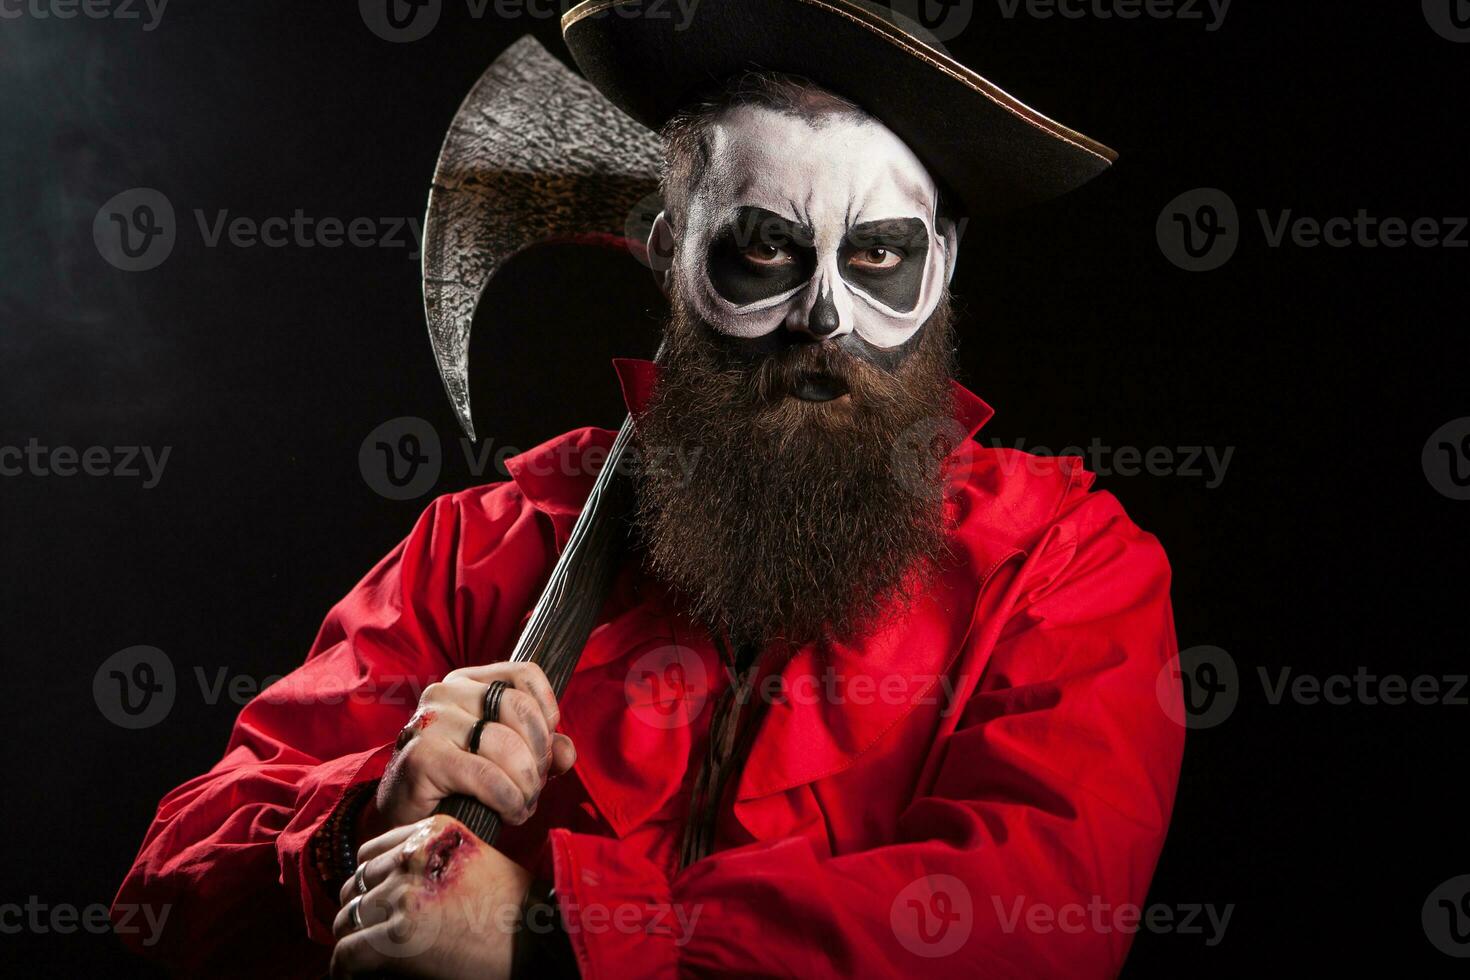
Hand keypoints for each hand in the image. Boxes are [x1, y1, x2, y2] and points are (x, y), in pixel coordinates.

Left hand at [331, 815, 531, 978]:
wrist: (537, 936)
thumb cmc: (514, 907)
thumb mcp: (473, 861)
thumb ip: (433, 861)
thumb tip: (391, 888)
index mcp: (433, 832)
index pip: (372, 853)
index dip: (369, 882)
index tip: (373, 903)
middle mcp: (414, 856)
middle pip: (357, 884)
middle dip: (359, 911)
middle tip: (367, 934)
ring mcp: (404, 894)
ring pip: (348, 917)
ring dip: (353, 937)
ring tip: (360, 958)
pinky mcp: (398, 935)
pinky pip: (348, 952)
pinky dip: (345, 967)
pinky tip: (353, 974)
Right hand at [369, 663, 576, 835]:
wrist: (405, 818)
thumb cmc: (458, 784)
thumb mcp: (504, 758)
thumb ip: (542, 749)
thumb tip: (567, 752)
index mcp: (467, 682)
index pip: (525, 674)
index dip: (547, 713)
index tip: (546, 749)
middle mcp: (445, 692)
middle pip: (520, 709)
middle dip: (539, 755)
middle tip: (534, 786)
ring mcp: (430, 721)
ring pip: (506, 745)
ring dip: (525, 785)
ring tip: (522, 805)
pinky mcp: (422, 756)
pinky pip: (487, 776)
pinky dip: (508, 800)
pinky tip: (509, 814)